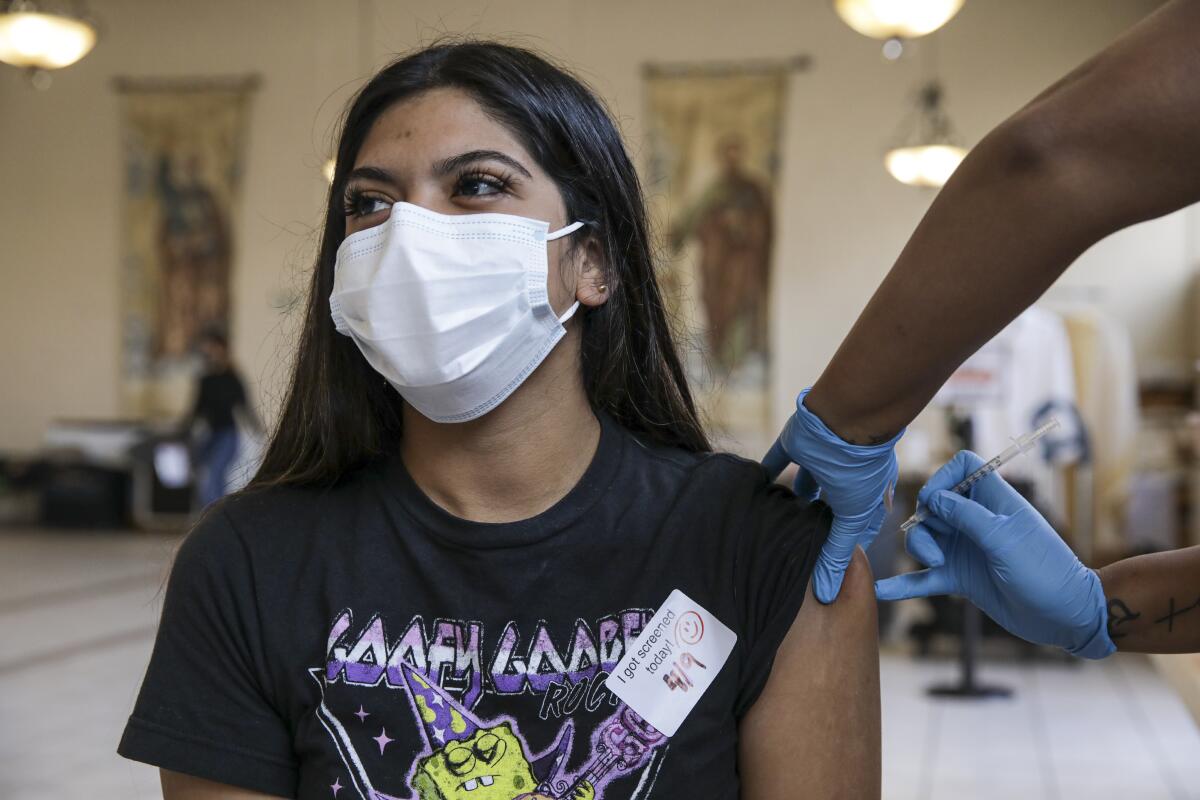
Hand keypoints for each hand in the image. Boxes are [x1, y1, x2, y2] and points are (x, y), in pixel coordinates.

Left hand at [763, 387, 902, 602]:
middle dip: (811, 526)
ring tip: (773, 524)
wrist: (847, 414)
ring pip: (803, 485)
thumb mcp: (852, 517)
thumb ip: (836, 552)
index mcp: (865, 497)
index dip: (841, 548)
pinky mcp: (796, 444)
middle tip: (791, 550)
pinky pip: (776, 461)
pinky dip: (765, 473)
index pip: (852, 530)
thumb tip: (827, 593)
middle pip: (825, 509)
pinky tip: (753, 488)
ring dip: (790, 500)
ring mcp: (820, 461)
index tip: (824, 570)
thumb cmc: (860, 469)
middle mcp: (843, 480)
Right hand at [874, 450, 1115, 658]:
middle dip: (925, 521)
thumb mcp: (1005, 538)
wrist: (1064, 616)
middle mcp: (976, 521)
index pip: (962, 467)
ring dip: (919, 548)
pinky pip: (924, 578)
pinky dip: (904, 584)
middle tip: (937, 546)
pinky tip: (884, 591)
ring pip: (924, 537)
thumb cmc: (1045, 570)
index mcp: (993, 500)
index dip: (943, 477)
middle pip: (933, 505)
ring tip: (935, 565)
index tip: (935, 500)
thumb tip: (934, 499)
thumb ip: (967, 515)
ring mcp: (966, 549)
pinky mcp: (960, 578)